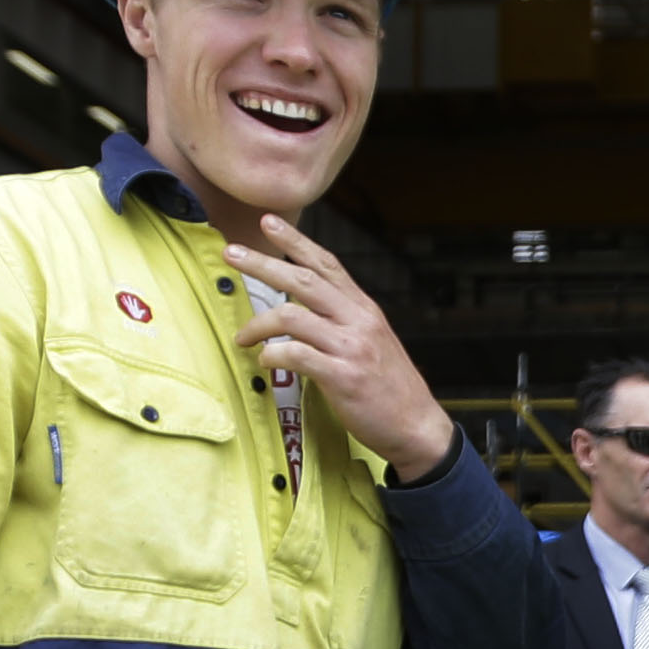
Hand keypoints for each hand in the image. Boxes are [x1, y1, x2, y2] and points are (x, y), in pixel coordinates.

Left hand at [229, 215, 454, 481]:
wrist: (417, 426)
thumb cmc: (390, 387)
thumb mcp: (373, 341)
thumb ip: (343, 320)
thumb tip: (304, 307)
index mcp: (364, 309)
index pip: (327, 264)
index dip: (295, 240)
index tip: (268, 221)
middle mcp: (358, 320)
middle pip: (303, 280)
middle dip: (262, 263)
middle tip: (231, 253)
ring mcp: (351, 347)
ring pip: (292, 316)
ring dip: (258, 324)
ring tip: (242, 337)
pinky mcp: (343, 376)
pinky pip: (295, 355)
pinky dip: (272, 355)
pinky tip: (265, 361)